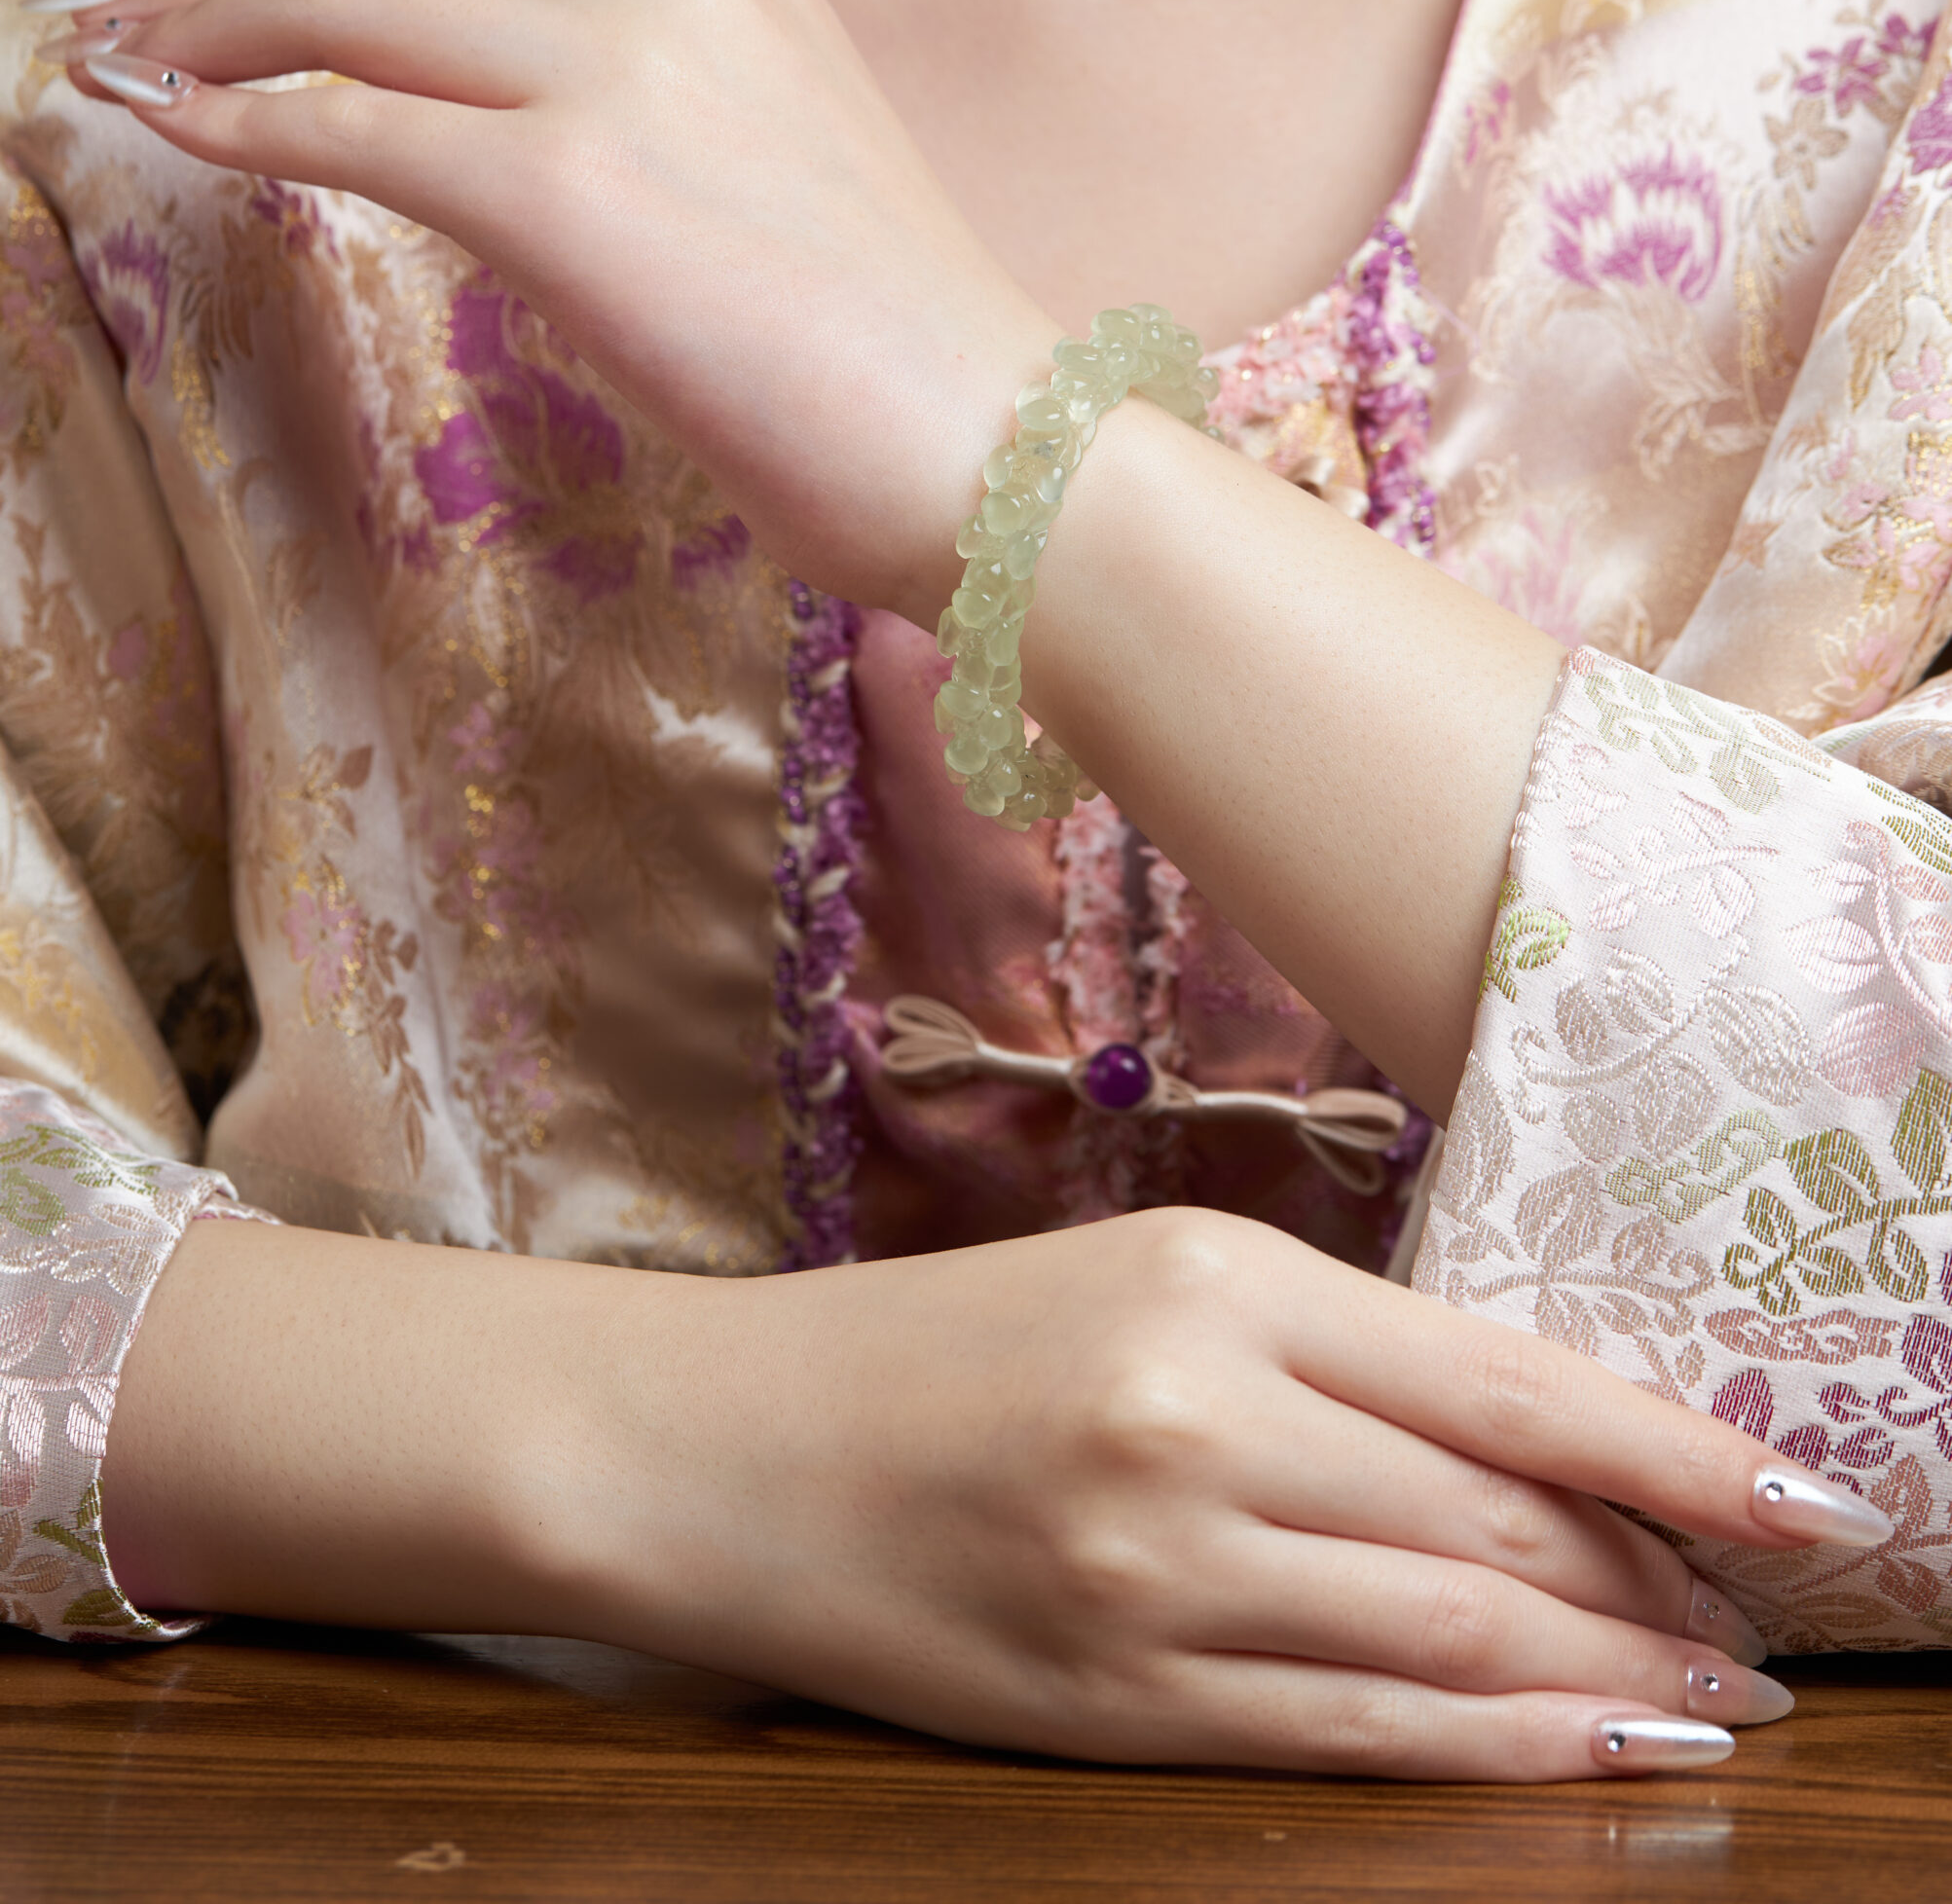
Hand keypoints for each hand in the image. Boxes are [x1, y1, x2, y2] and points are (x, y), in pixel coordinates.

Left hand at [56, 0, 1048, 620]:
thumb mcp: (772, 167)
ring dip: (217, 30)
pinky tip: (185, 134)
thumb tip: (481, 138)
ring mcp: (623, 72)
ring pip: (357, 3)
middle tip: (139, 2)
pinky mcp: (570, 186)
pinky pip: (355, 128)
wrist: (990, 448)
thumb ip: (644, 110)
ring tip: (130, 60)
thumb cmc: (896, 355)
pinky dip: (248, 124)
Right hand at [574, 1207, 1851, 1777]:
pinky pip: (1353, 1733)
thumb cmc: (945, 1342)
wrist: (725, 1444)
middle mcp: (1198, 1420)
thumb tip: (1542, 1438)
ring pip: (1451, 1636)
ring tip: (1718, 1701)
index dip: (1673, 1449)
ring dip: (1608, 1678)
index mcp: (1213, 1277)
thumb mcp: (1144, 1277)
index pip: (1505, 1378)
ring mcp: (1155, 1573)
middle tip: (1765, 1616)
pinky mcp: (1115, 1700)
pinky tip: (1594, 1757)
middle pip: (1499, 1519)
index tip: (1801, 1498)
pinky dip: (1495, 1752)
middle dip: (1658, 1579)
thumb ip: (1333, 1349)